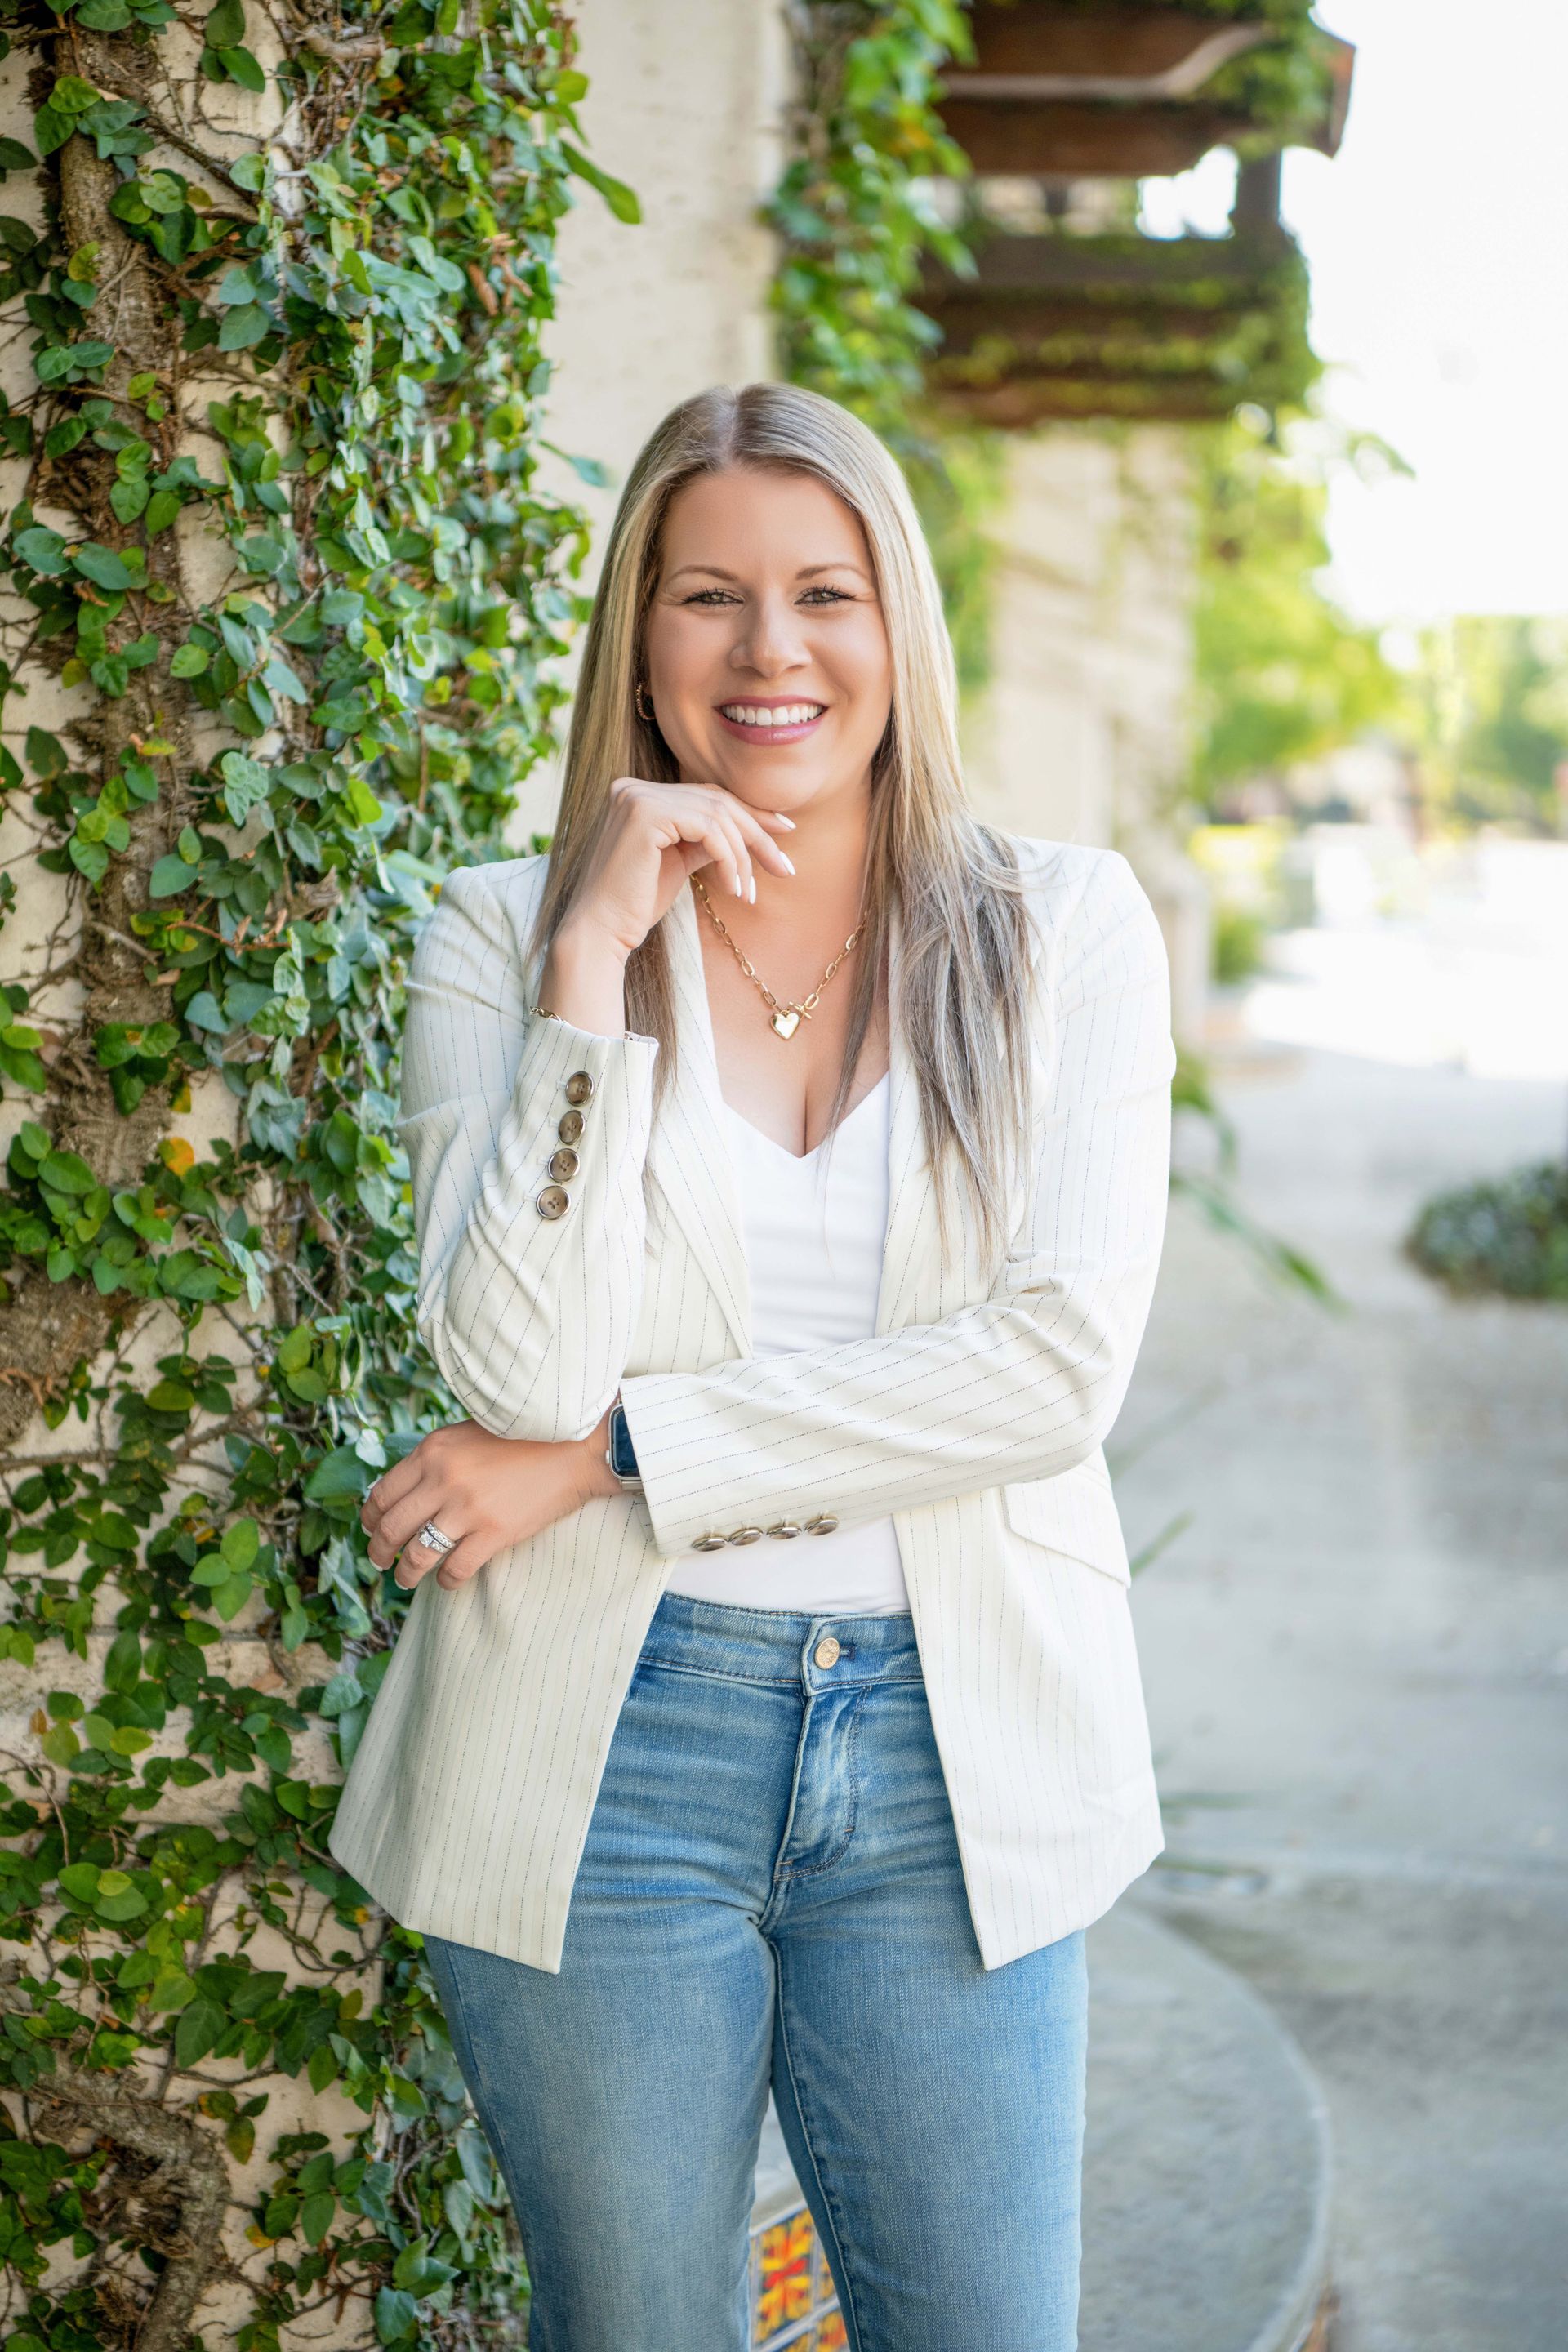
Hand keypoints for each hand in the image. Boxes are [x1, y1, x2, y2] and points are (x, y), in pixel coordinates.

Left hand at [361, 1416, 618, 1592]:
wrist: (575, 1446)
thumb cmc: (524, 1437)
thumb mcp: (467, 1434)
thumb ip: (436, 1458)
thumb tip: (407, 1491)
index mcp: (433, 1451)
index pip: (383, 1493)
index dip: (370, 1518)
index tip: (370, 1530)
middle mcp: (443, 1478)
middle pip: (392, 1527)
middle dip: (379, 1551)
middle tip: (380, 1561)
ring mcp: (467, 1508)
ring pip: (417, 1554)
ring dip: (405, 1573)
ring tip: (405, 1580)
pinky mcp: (494, 1532)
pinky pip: (455, 1569)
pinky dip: (446, 1580)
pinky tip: (447, 1580)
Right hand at [553, 777, 796, 968]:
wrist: (601, 932)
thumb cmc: (636, 904)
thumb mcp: (678, 862)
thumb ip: (707, 839)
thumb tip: (752, 829)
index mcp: (638, 794)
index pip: (707, 796)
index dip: (750, 814)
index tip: (784, 834)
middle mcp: (633, 788)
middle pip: (717, 802)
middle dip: (757, 835)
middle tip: (785, 869)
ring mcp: (636, 797)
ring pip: (717, 816)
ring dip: (743, 856)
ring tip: (749, 892)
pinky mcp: (645, 815)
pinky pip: (709, 829)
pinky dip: (729, 859)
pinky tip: (733, 888)